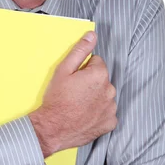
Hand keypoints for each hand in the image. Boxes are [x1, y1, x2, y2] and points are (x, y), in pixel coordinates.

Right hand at [29, 31, 116, 156]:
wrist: (52, 128)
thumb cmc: (56, 99)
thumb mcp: (63, 70)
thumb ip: (80, 50)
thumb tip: (92, 35)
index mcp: (100, 74)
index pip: (96, 63)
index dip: (83, 70)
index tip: (74, 80)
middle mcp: (110, 90)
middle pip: (102, 80)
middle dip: (91, 83)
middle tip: (74, 93)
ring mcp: (111, 108)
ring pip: (105, 96)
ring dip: (95, 98)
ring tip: (78, 105)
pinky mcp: (110, 123)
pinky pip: (107, 113)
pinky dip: (98, 113)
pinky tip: (85, 115)